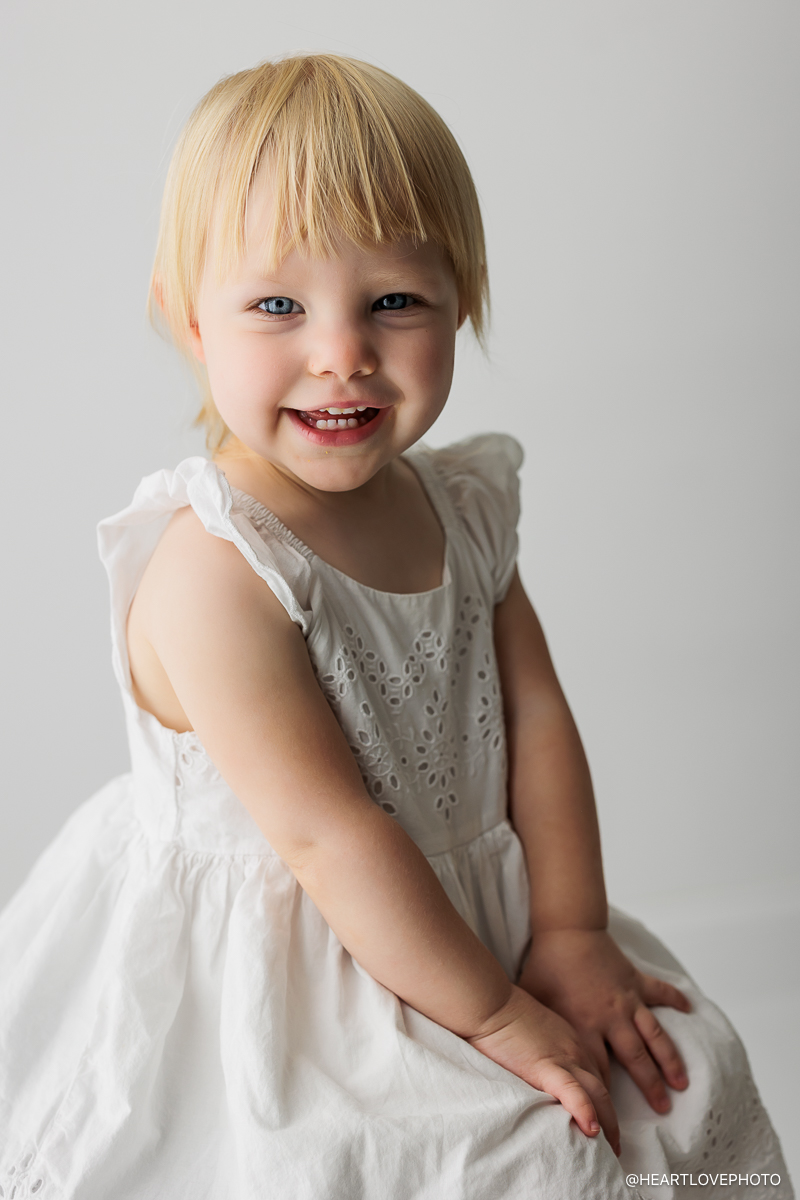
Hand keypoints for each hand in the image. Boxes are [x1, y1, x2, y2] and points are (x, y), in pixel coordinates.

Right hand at [467, 984, 619, 1154]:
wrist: (489, 1001)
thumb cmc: (501, 1013)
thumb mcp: (532, 1031)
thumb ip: (541, 1049)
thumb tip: (537, 1068)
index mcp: (571, 1041)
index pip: (596, 1076)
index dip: (602, 1102)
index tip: (603, 1122)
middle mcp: (576, 1050)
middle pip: (604, 1089)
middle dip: (612, 1120)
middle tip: (614, 1146)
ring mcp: (564, 1058)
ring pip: (598, 1095)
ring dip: (608, 1125)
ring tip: (611, 1151)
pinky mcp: (546, 1066)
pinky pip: (573, 1092)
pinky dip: (585, 1111)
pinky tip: (592, 1130)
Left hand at [517, 929, 690, 1113]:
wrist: (566, 930)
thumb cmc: (545, 964)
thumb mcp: (534, 1000)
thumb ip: (537, 1028)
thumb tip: (523, 1052)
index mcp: (585, 1026)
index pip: (599, 1069)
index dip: (606, 1094)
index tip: (614, 1111)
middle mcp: (611, 1018)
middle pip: (636, 1059)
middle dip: (650, 1086)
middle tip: (664, 1109)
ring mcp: (627, 999)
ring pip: (655, 1035)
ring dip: (669, 1059)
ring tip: (682, 1082)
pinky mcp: (635, 979)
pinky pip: (661, 992)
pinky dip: (676, 1000)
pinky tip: (690, 1010)